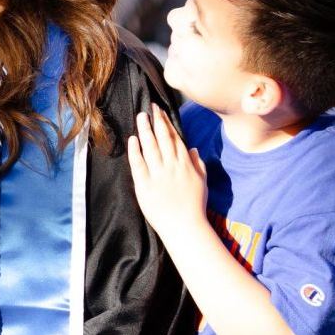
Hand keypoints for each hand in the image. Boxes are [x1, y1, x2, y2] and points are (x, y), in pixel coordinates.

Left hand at [127, 104, 207, 245]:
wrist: (185, 227)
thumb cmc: (195, 207)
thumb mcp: (202, 182)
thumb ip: (199, 164)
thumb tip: (193, 149)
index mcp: (186, 164)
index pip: (175, 138)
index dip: (167, 123)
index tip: (160, 111)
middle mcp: (172, 165)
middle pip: (162, 138)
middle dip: (156, 120)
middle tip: (149, 107)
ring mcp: (158, 174)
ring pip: (150, 146)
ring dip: (145, 129)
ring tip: (141, 117)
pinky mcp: (145, 185)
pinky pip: (138, 163)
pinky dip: (135, 150)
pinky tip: (133, 139)